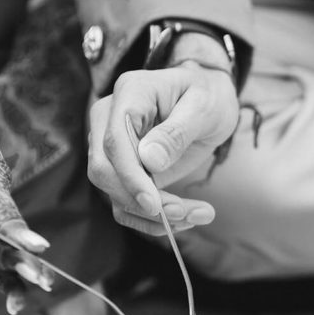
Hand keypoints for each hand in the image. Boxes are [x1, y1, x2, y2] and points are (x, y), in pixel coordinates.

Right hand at [86, 60, 238, 235]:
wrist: (209, 101)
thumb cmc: (208, 97)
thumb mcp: (203, 109)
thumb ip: (176, 132)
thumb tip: (149, 160)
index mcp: (129, 94)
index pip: (114, 142)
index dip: (131, 177)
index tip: (155, 204)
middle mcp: (110, 119)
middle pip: (104, 171)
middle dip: (141, 201)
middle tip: (184, 213)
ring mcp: (111, 146)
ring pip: (114, 193)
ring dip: (152, 216)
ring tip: (197, 214)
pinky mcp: (123, 170)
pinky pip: (125, 203)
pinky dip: (152, 220)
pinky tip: (185, 218)